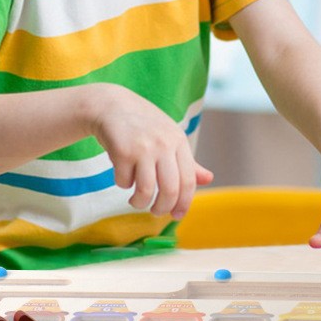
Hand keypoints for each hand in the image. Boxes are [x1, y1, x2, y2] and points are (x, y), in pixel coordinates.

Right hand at [88, 85, 212, 218]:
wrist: (111, 105)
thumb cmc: (144, 125)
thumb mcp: (170, 138)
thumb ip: (188, 161)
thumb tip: (209, 179)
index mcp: (179, 142)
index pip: (188, 181)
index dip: (184, 203)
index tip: (177, 215)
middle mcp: (164, 145)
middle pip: (170, 190)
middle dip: (163, 209)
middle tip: (156, 213)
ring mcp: (143, 147)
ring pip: (146, 190)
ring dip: (140, 203)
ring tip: (136, 201)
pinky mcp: (122, 151)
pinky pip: (124, 182)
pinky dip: (123, 184)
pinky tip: (123, 175)